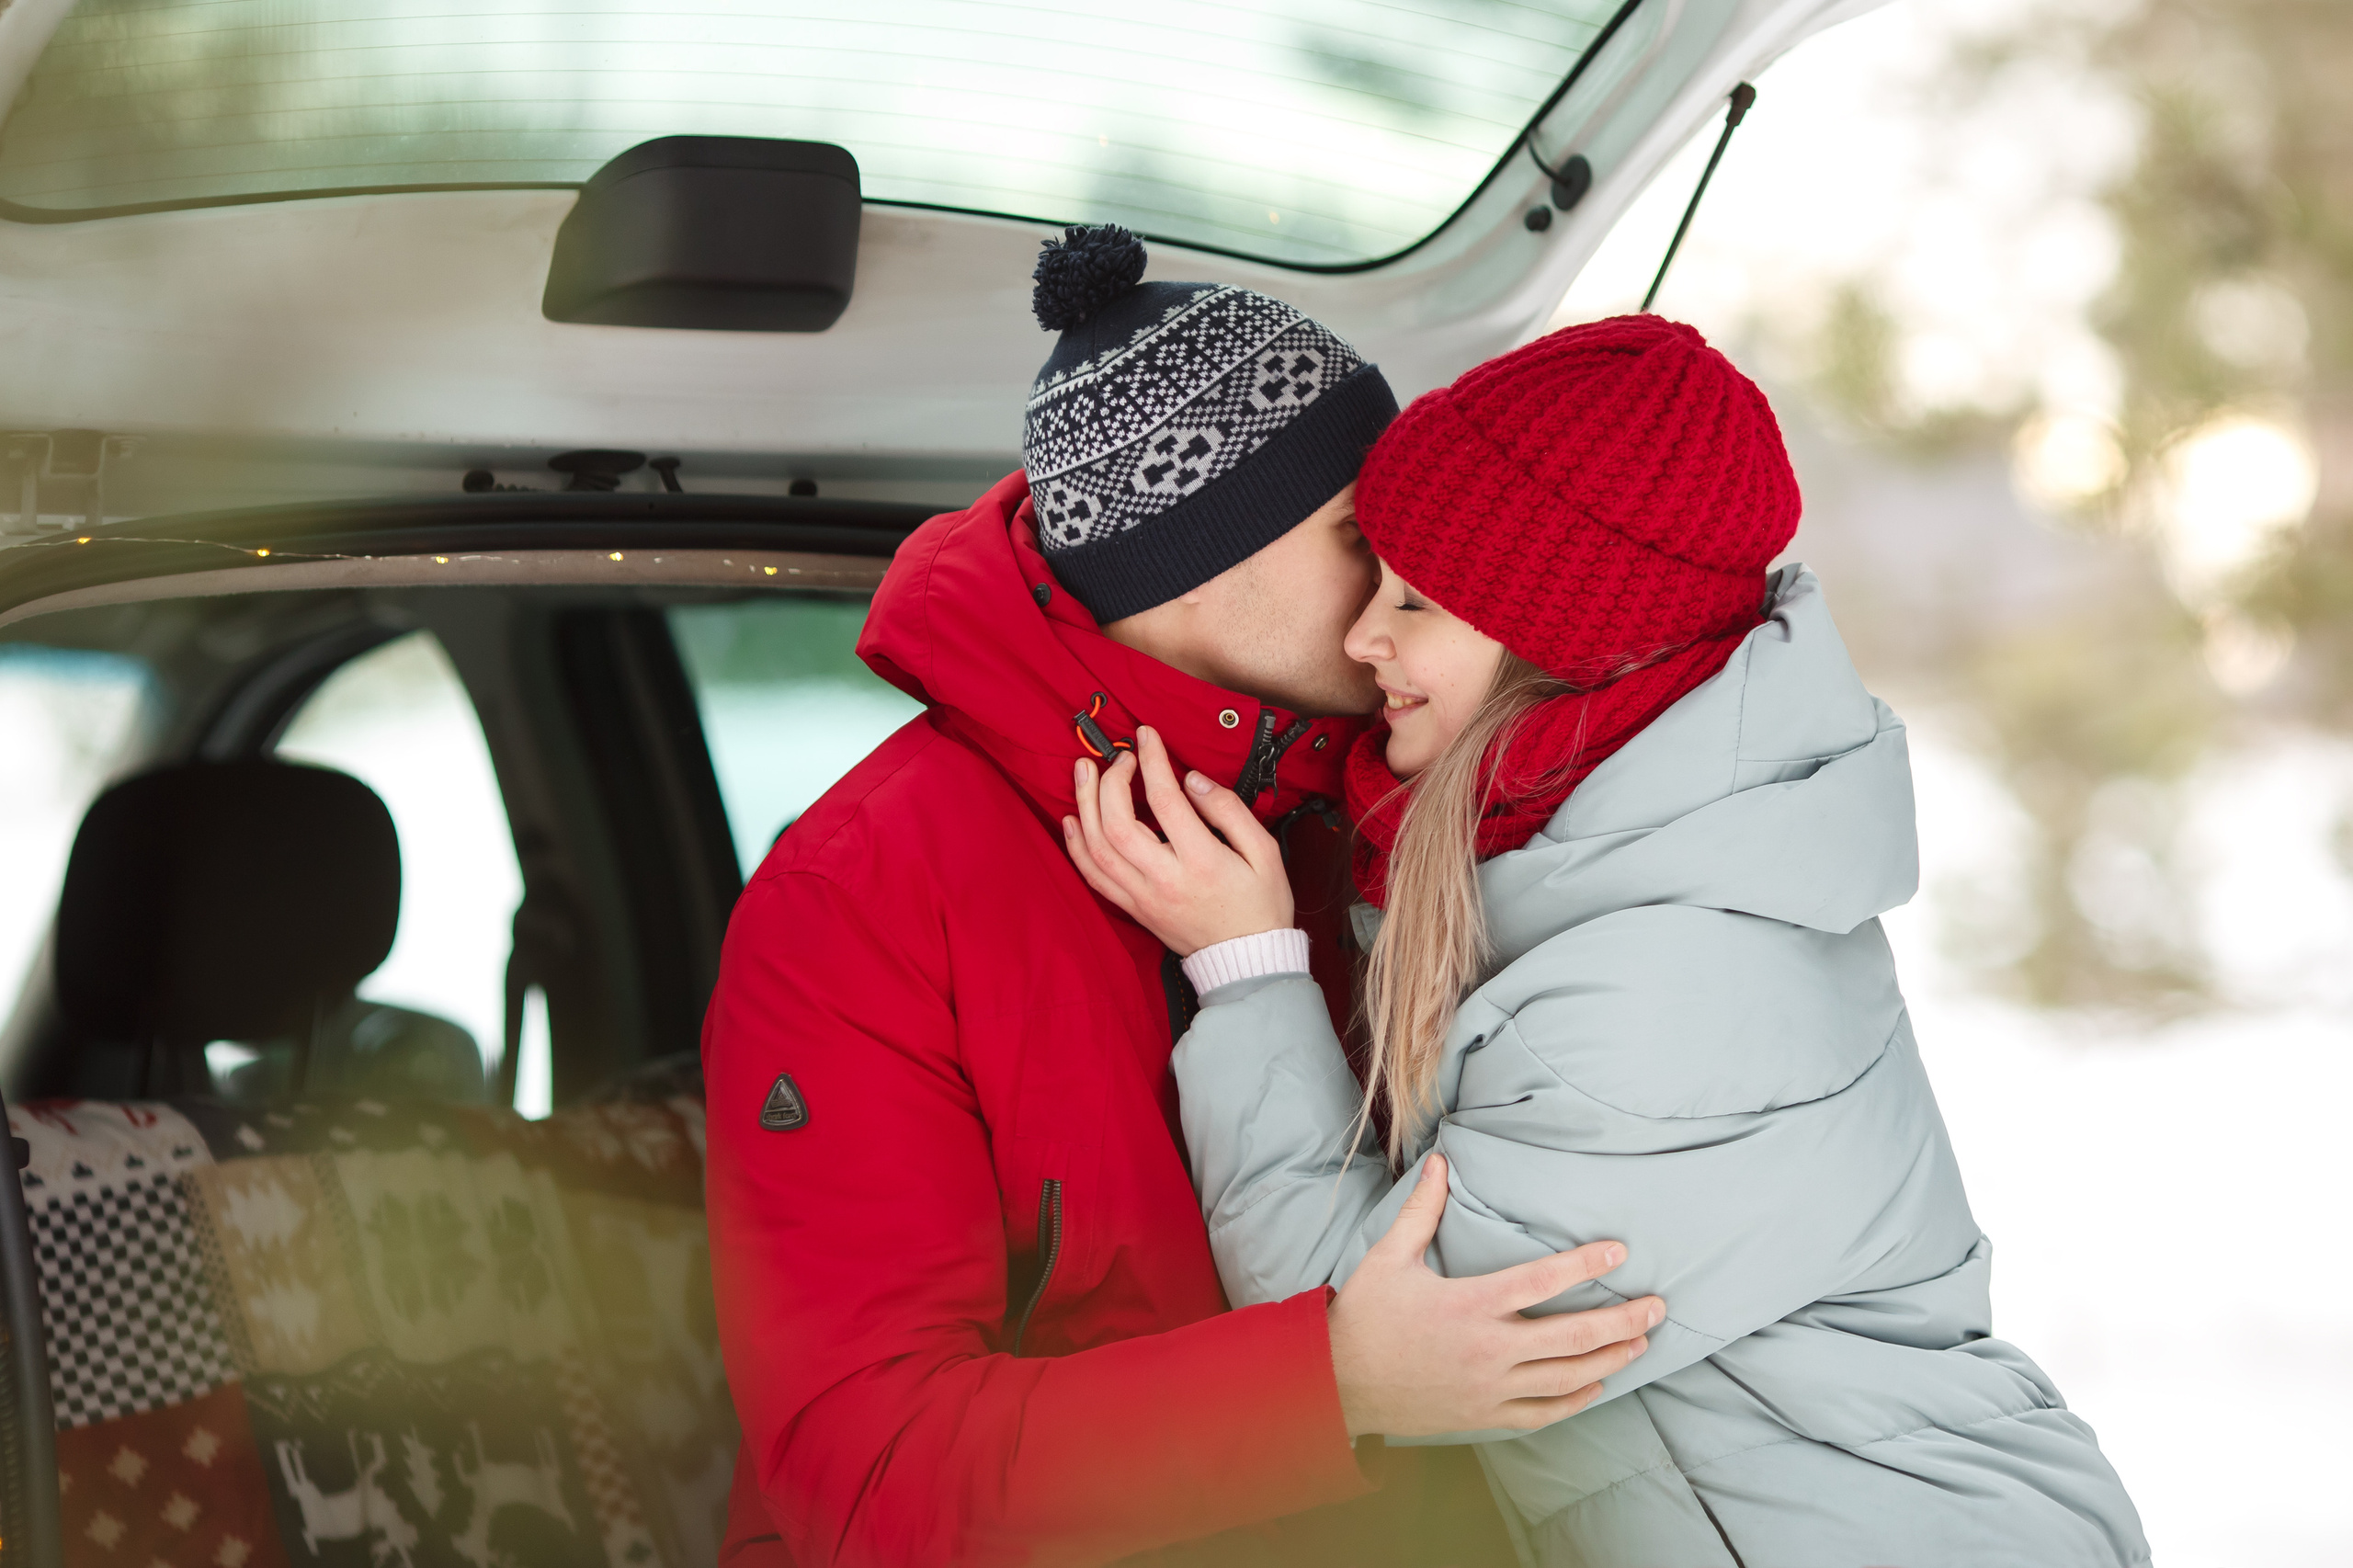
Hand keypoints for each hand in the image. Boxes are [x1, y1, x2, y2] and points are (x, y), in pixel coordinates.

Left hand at [1062, 726, 1293, 955]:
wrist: (1249, 962)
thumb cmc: (1261, 905)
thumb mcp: (1264, 852)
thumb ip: (1229, 810)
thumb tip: (1192, 781)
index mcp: (1201, 861)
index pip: (1164, 800)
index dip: (1151, 761)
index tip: (1146, 736)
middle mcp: (1165, 880)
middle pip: (1118, 823)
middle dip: (1110, 781)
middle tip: (1119, 757)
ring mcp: (1144, 898)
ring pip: (1098, 848)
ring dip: (1084, 805)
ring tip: (1083, 773)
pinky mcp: (1135, 909)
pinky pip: (1095, 877)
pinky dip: (1077, 847)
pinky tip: (1071, 820)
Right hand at [1328, 1155, 1661, 1437]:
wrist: (1338, 1385)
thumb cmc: (1366, 1316)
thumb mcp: (1390, 1257)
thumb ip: (1422, 1210)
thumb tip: (1441, 1162)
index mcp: (1469, 1304)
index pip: (1542, 1281)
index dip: (1586, 1265)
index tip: (1619, 1251)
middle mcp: (1488, 1349)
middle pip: (1571, 1336)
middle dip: (1622, 1321)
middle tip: (1657, 1307)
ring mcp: (1489, 1388)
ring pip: (1566, 1377)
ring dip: (1610, 1359)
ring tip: (1641, 1343)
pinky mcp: (1485, 1415)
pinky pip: (1543, 1412)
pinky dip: (1575, 1399)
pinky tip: (1597, 1384)